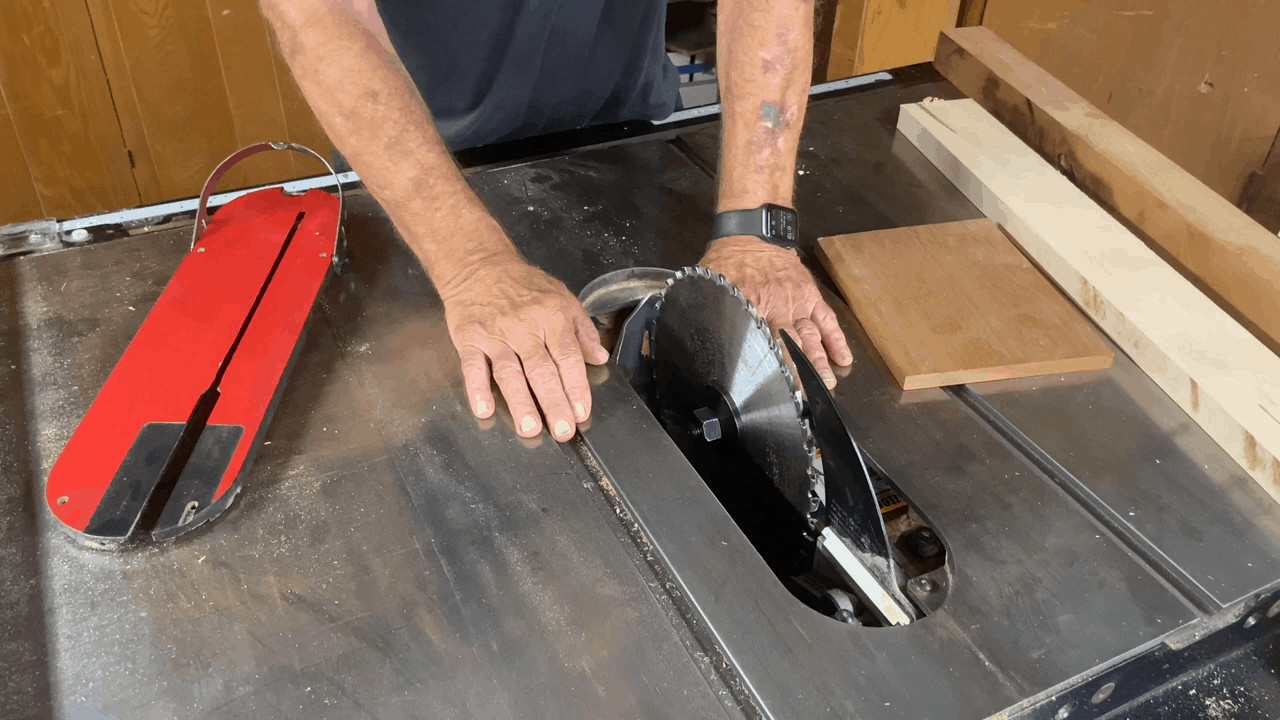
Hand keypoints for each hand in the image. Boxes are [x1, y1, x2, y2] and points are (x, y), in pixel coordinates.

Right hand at [440, 255, 608, 440]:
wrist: (479, 265)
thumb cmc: (523, 284)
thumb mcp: (563, 298)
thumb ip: (583, 330)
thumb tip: (600, 358)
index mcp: (552, 318)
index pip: (568, 357)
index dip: (576, 386)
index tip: (581, 412)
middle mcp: (524, 329)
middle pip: (541, 370)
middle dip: (553, 402)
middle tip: (562, 431)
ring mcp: (495, 335)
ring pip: (509, 372)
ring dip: (520, 401)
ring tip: (529, 427)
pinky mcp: (469, 339)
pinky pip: (472, 366)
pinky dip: (477, 388)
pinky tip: (484, 409)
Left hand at [700, 236, 851, 387]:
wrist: (752, 232)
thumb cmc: (728, 260)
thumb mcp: (711, 283)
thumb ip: (708, 307)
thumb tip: (692, 330)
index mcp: (753, 306)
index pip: (762, 344)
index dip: (769, 367)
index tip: (773, 388)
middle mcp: (779, 308)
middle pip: (792, 345)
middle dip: (800, 371)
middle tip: (807, 394)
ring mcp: (798, 302)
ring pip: (811, 336)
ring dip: (820, 360)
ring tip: (827, 382)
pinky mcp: (810, 295)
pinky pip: (827, 319)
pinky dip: (836, 338)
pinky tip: (843, 357)